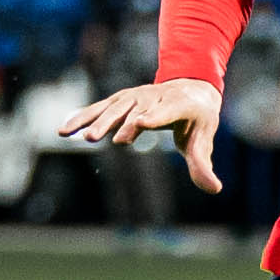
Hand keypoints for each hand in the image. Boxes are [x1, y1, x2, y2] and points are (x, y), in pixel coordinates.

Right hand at [60, 76, 223, 192]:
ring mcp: (137, 96)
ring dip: (96, 121)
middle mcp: (156, 97)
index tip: (141, 123)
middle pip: (135, 110)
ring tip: (79, 136)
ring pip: (115, 108)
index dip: (155, 116)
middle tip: (98, 138)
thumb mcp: (203, 141)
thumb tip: (215, 189)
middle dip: (118, 123)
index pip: (167, 111)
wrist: (190, 89)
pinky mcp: (122, 100)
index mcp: (181, 104)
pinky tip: (64, 130)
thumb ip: (202, 164)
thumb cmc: (197, 120)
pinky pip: (100, 108)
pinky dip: (83, 117)